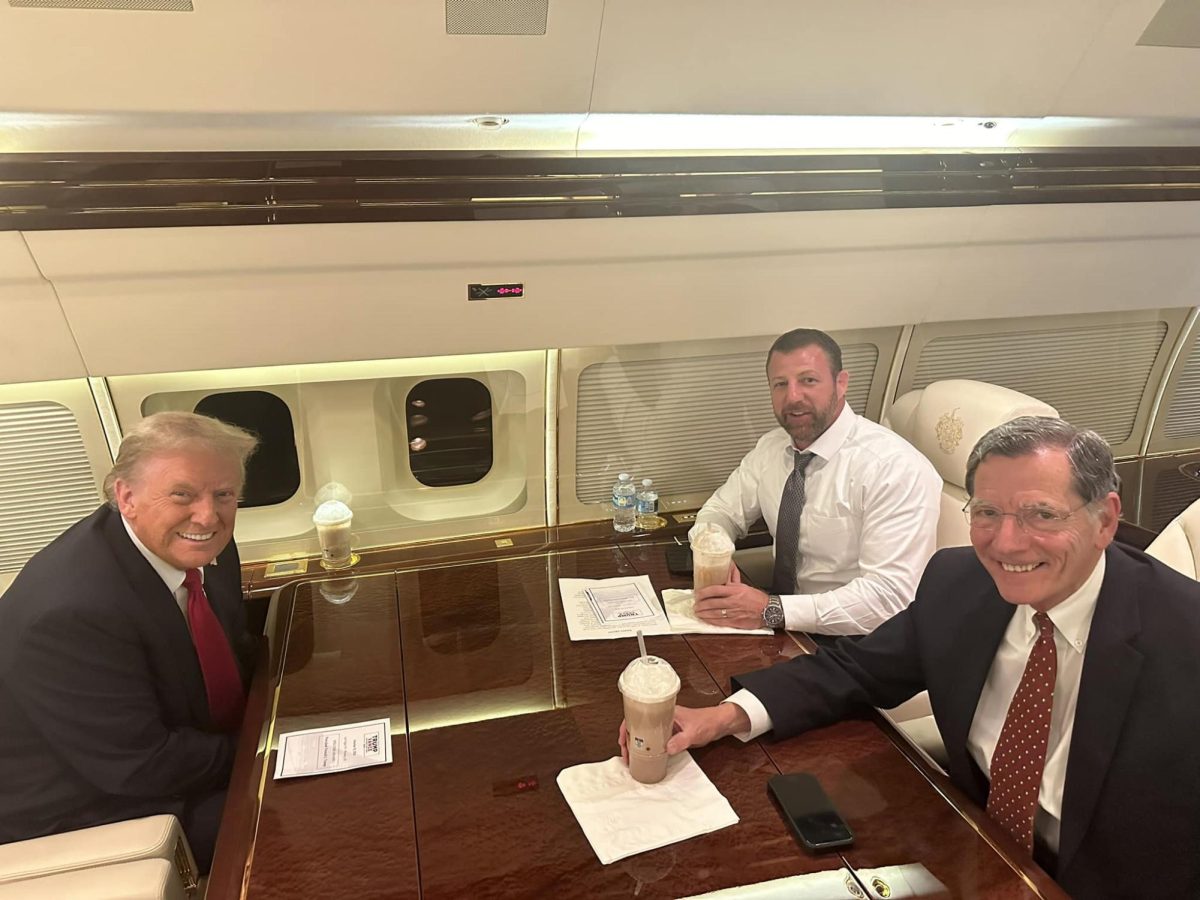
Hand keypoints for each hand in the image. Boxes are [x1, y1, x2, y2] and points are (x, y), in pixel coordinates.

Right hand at [619, 704, 750, 763]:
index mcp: (664, 711)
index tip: (623, 739)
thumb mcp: (694, 732)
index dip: (627, 726)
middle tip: (625, 753)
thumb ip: (681, 740)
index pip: (639, 715)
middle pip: (638, 725)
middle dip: (628, 739)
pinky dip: (645, 748)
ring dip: (635, 744)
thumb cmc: (707, 722)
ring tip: (630, 757)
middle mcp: (661, 717)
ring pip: (644, 733)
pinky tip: (643, 756)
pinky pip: (653, 740)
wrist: (718, 724)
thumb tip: (667, 748)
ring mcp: (664, 726)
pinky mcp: (669, 734)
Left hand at [692, 566, 769, 628]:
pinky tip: (706, 620)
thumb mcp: (744, 586)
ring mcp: (734, 612)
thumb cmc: (757, 599)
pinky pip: (720, 622)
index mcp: (735, 591)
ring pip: (714, 613)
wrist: (769, 610)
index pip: (715, 590)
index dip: (703, 592)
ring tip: (697, 612)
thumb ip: (733, 578)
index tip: (697, 594)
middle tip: (695, 604)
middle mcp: (733, 601)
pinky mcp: (736, 622)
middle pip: (712, 602)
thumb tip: (729, 566)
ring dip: (703, 613)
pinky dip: (711, 621)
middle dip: (701, 604)